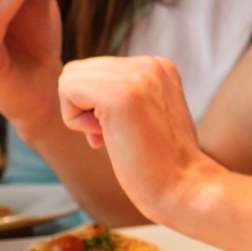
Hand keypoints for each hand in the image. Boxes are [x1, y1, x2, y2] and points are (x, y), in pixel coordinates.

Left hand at [56, 56, 217, 225]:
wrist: (184, 188)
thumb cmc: (162, 162)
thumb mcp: (149, 113)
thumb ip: (123, 93)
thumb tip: (77, 91)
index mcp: (159, 65)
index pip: (98, 69)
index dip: (97, 105)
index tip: (123, 131)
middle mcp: (149, 63)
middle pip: (79, 70)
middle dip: (84, 106)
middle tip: (114, 136)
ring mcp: (136, 75)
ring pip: (70, 77)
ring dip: (80, 114)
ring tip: (113, 135)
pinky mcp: (118, 93)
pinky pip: (67, 90)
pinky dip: (75, 120)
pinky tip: (105, 137)